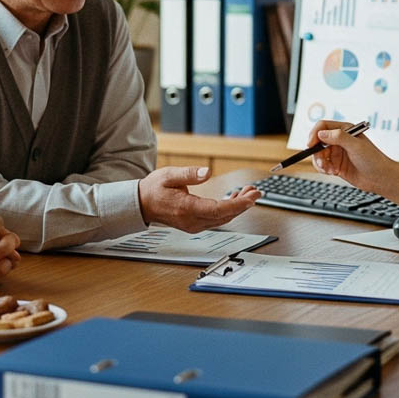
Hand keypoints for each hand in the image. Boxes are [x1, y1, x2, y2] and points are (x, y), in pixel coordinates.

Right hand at [138, 166, 259, 232]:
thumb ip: (188, 174)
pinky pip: (217, 219)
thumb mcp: (169, 175)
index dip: (238, 205)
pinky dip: (229, 210)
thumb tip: (206, 172)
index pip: (218, 210)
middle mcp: (192, 221)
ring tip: (248, 192)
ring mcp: (194, 225)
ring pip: (222, 219)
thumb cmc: (154, 189)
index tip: (252, 197)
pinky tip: (234, 198)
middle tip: (256, 191)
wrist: (142, 204)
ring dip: (237, 207)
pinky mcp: (195, 224)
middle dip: (243, 204)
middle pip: (225, 216)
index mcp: (187, 209)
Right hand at [308, 120, 396, 192]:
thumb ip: (339, 137)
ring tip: (328, 169)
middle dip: (316, 152)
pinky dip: (323, 169)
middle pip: (318, 142)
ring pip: (318, 154)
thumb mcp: (356, 145)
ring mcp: (337, 153)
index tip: (311, 144)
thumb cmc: (374, 160)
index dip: (314, 134)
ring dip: (320, 162)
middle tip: (321, 161)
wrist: (381, 178)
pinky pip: (322, 165)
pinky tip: (331, 172)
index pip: (323, 127)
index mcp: (344, 130)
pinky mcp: (336, 165)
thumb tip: (321, 134)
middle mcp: (339, 140)